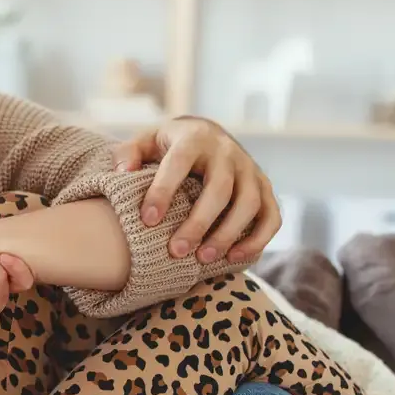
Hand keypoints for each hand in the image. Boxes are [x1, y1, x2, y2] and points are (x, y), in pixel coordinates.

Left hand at [111, 116, 280, 263]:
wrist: (206, 135)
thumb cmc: (169, 146)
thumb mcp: (145, 141)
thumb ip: (128, 154)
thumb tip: (123, 172)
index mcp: (194, 138)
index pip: (180, 163)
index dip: (163, 191)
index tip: (147, 219)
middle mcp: (227, 152)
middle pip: (219, 189)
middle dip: (198, 223)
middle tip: (177, 251)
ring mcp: (250, 169)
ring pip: (249, 204)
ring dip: (228, 234)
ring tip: (204, 258)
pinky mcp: (265, 187)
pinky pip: (271, 216)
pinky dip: (258, 239)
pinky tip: (235, 258)